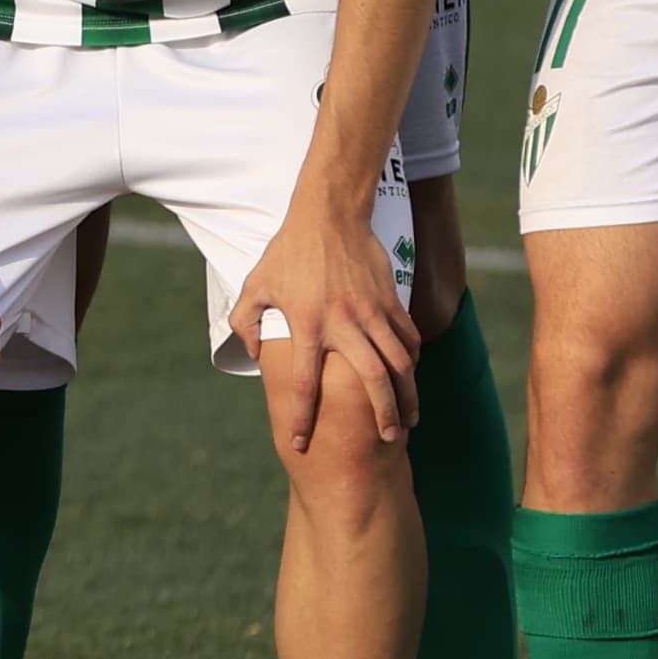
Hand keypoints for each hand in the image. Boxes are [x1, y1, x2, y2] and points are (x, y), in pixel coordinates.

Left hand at [233, 194, 418, 454]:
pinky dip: (412, 360)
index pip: (303, 384)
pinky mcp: (389, 299)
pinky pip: (408, 337)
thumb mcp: (254, 285)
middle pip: (372, 379)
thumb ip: (245, 321)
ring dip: (408, 394)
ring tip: (409, 418)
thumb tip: (253, 352)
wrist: (328, 214)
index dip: (301, 418)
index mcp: (307, 324)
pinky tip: (410, 377)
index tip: (300, 444)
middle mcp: (343, 323)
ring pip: (400, 362)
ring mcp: (371, 311)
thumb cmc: (287, 251)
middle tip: (388, 439)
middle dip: (383, 413)